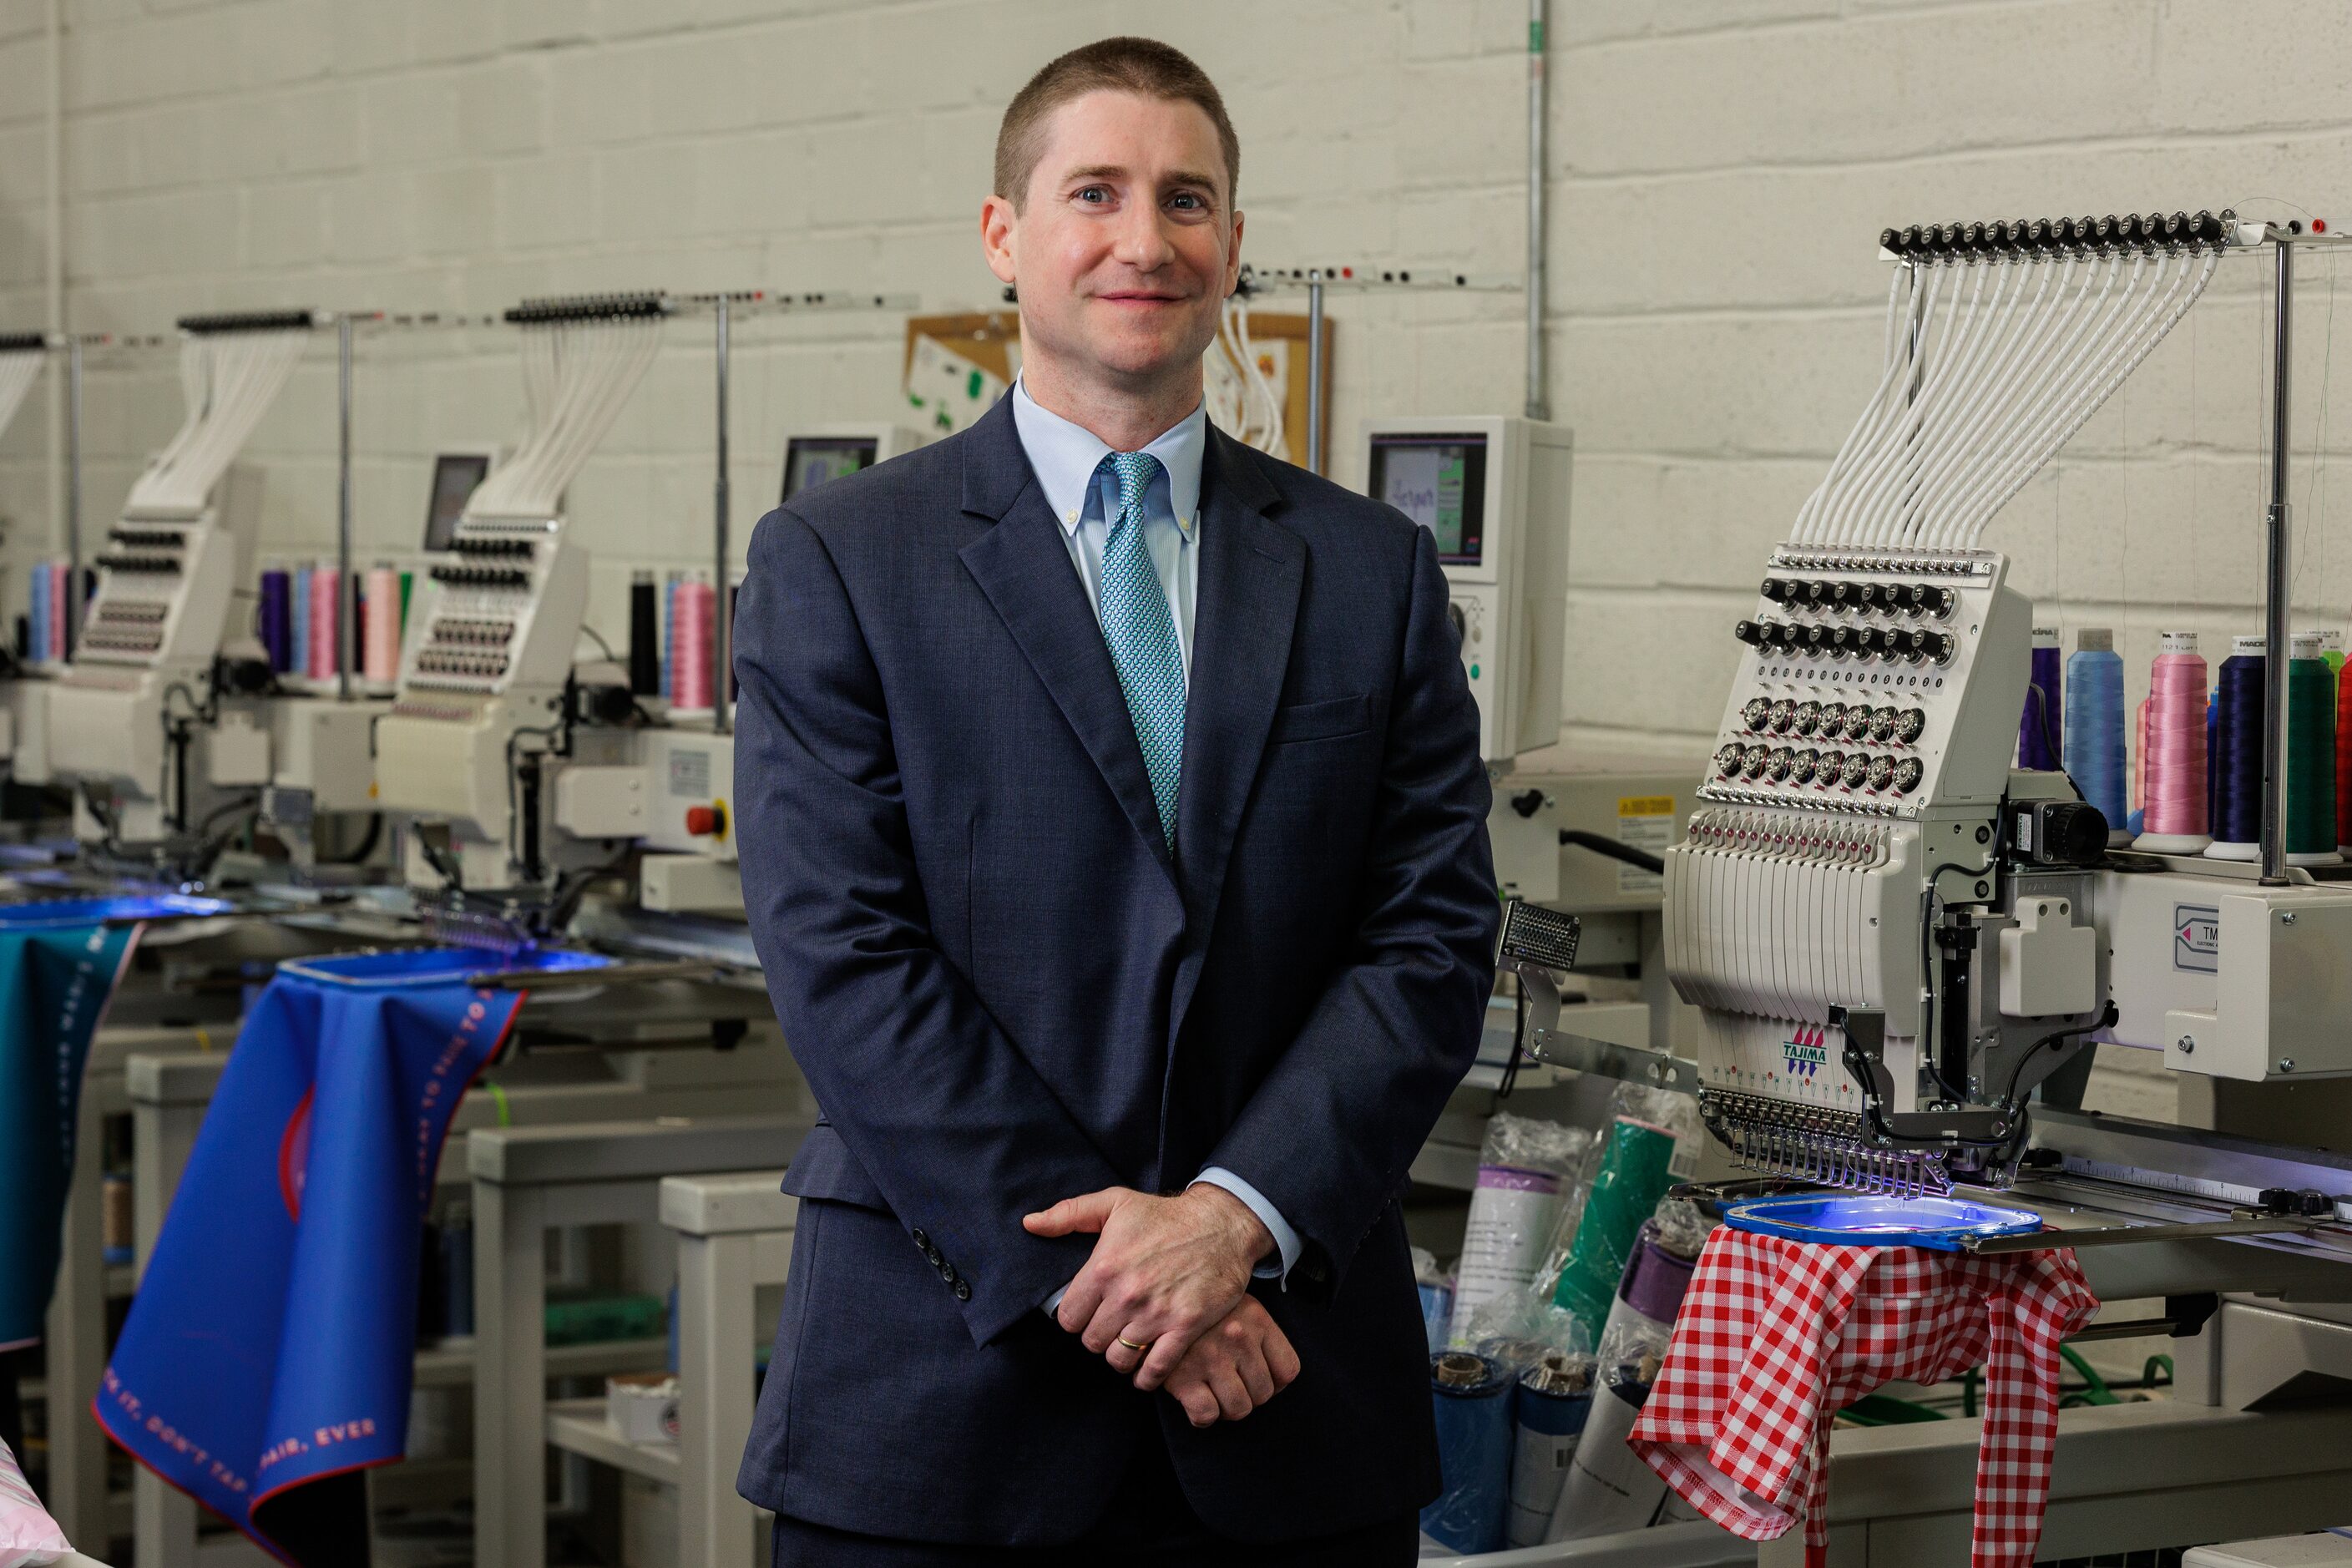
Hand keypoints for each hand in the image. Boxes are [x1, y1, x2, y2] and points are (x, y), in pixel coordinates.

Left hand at [1024, 1183, 1273, 1389]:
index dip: (1076, 1317)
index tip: (1088, 1312)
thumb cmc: (1164, 1215)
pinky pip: (1155, 1370)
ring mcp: (1156, 1314)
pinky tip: (1146, 1367)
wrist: (1221, 1224)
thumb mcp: (1114, 1203)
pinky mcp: (1185, 1327)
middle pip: (1091, 1342)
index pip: (1067, 1318)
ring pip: (1119, 1359)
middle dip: (1098, 1336)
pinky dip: (1147, 1376)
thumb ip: (1068, 1214)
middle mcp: (1126, 1294)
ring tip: (1127, 1343)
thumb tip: (1029, 1224)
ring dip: (1120, 1356)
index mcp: (1103, 1267)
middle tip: (1110, 1325)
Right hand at [1164, 1296, 1300, 1427]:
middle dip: (1248, 1396)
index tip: (1257, 1380)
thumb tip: (1276, 1381)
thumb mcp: (1236, 1305)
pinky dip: (1202, 1416)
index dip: (1275, 1384)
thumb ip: (1257, 1334)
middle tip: (1229, 1384)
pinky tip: (1194, 1400)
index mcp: (1256, 1318)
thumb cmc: (1199, 1311)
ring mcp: (1210, 1357)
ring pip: (1238, 1409)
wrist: (1151, 1301)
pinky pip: (1206, 1415)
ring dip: (1226, 1409)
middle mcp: (1237, 1337)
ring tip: (1213, 1392)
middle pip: (1263, 1394)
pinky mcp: (1182, 1376)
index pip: (1288, 1371)